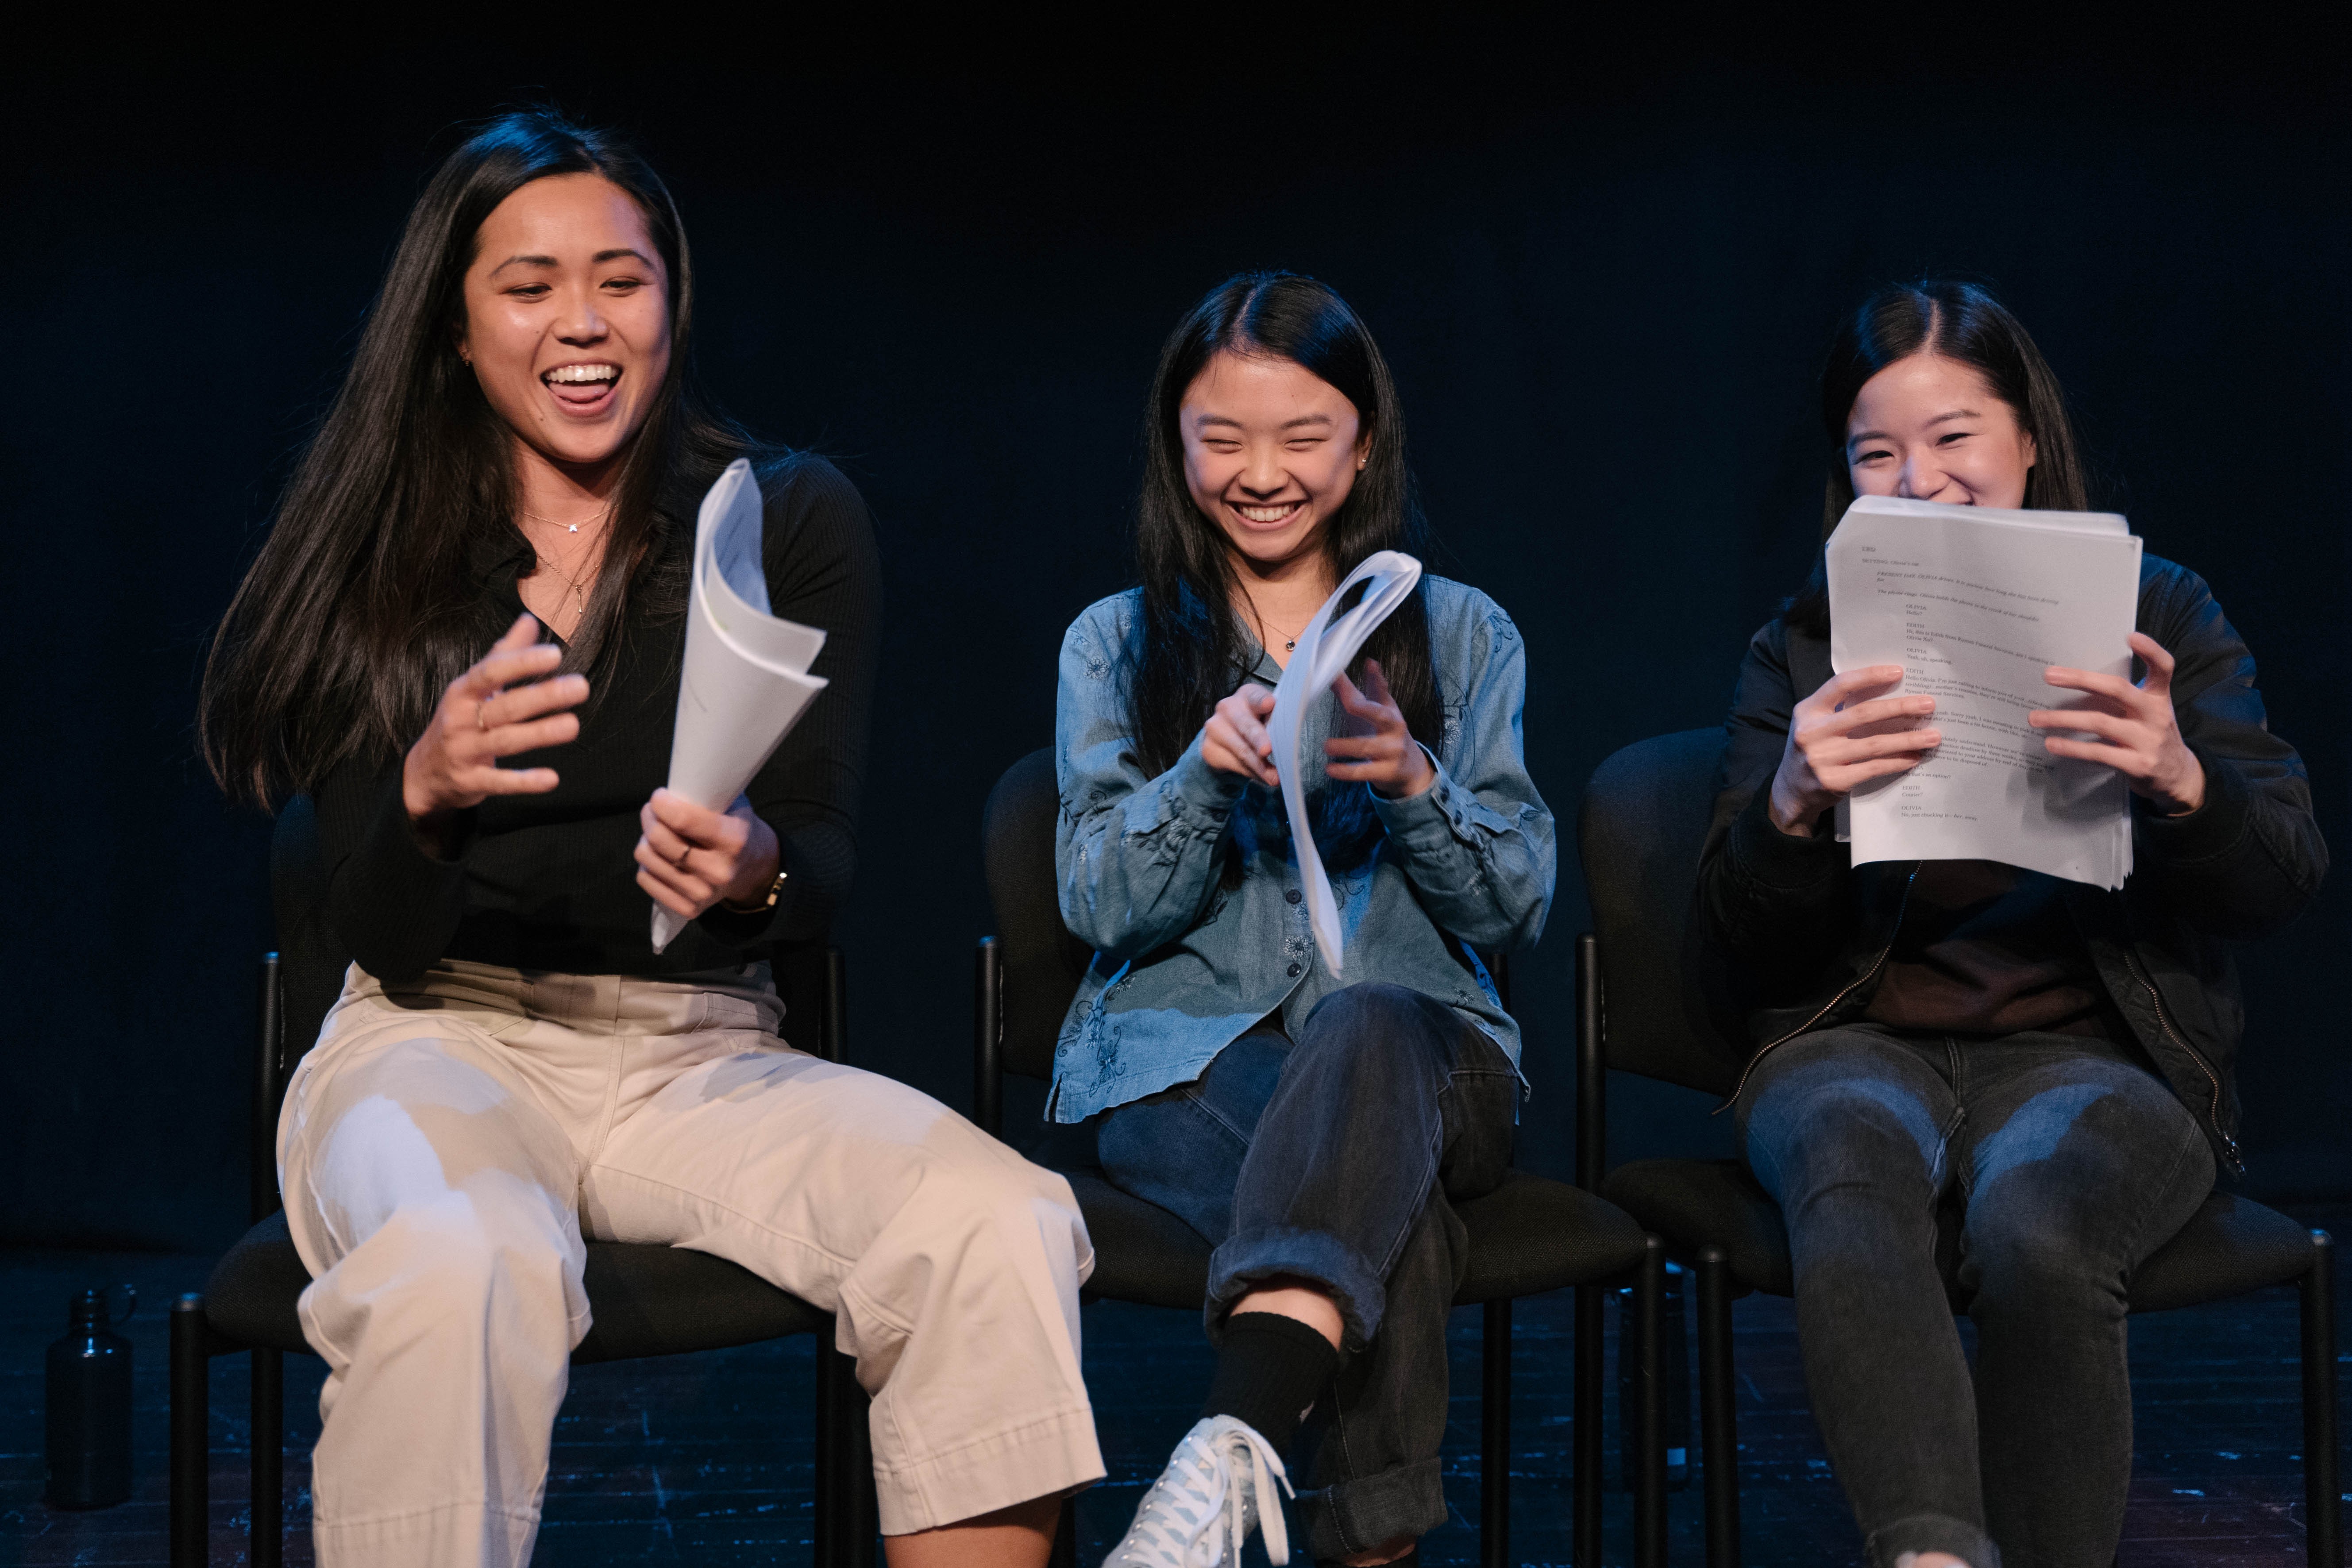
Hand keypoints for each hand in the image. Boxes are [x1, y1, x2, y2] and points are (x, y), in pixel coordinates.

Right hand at [402, 613, 588, 850]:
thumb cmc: (460, 719)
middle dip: (542, 696)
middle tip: (580, 687)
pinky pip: (499, 782)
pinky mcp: (471, 781)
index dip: (522, 663)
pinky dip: (524, 782)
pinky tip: (552, 779)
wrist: (424, 771)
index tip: (555, 655)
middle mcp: (461, 719)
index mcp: (464, 691)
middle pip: (505, 706)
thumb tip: (529, 619)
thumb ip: (504, 654)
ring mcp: (464, 751)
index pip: (491, 672)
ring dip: (540, 734)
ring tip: (573, 725)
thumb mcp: (474, 687)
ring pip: (505, 741)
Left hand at [635, 790, 781, 921]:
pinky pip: (646, 880)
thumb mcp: (734, 806)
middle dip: (650, 818)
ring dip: (645, 840)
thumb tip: (671, 791)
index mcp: (733, 840)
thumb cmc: (737, 829)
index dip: (662, 802)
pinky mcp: (690, 909)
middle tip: (653, 811)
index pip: (682, 819)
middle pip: (660, 840)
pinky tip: (660, 856)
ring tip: (657, 834)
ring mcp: (703, 893)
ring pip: (647, 859)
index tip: (659, 796)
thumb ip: (708, 797)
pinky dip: (647, 865)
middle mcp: (719, 870)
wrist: (754, 870)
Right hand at [1202, 682, 1279, 785]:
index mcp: (1247, 695)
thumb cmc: (1254, 723)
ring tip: (1274, 777)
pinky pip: (1233, 763)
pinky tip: (1262, 777)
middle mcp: (1228, 707)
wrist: (1224, 734)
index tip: (1270, 704)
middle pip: (1246, 725)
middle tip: (1267, 750)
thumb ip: (1275, 724)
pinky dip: (1250, 772)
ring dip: (1259, 766)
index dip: (1262, 700)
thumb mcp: (1266, 718)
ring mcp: (1215, 727)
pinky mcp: (1209, 748)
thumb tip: (1290, 744)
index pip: (1256, 696)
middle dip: (1258, 739)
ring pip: (1241, 749)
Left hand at [1326, 659, 1434, 798]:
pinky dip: (1346, 771)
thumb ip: (1351, 692)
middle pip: (1381, 716)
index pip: (1383, 692)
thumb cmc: (1382, 733)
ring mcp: (1392, 751)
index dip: (1377, 679)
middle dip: (1366, 709)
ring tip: (1327, 745)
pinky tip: (1330, 769)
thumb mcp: (1371, 712)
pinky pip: (1364, 772)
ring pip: (1368, 747)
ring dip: (1346, 746)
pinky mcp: (1386, 771)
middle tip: (1349, 704)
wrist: (1408, 767)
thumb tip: (1333, 668)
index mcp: (1389, 710)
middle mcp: (1394, 728)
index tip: (1371, 664)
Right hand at [1767, 665, 1940, 836]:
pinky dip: (1897, 762)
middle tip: (1928, 704)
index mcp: (1807, 711)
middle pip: (1864, 714)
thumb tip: (1889, 692)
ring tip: (1933, 736)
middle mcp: (1812, 732)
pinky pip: (1873, 768)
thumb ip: (1840, 708)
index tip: (1899, 672)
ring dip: (1908, 739)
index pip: (1841, 685)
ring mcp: (1821, 758)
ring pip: (1874, 744)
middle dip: (1901, 707)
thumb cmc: (1812, 749)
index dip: (1871, 676)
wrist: (1791, 791)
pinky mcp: (1833, 781)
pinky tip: (1914, 757)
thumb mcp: (1815, 722)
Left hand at [2030, 631, 2204, 814]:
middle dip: (2081, 679)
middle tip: (2049, 675)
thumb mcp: (2146, 712)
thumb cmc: (2150, 735)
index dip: (2151, 650)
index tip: (2130, 636)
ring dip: (2063, 719)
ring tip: (2035, 718)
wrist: (2178, 776)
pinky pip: (2099, 752)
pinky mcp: (2138, 764)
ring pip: (2100, 722)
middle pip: (2118, 689)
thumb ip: (2121, 698)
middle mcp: (2156, 715)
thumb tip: (2072, 681)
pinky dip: (2072, 747)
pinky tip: (2052, 743)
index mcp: (2158, 697)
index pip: (2164, 667)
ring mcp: (2148, 740)